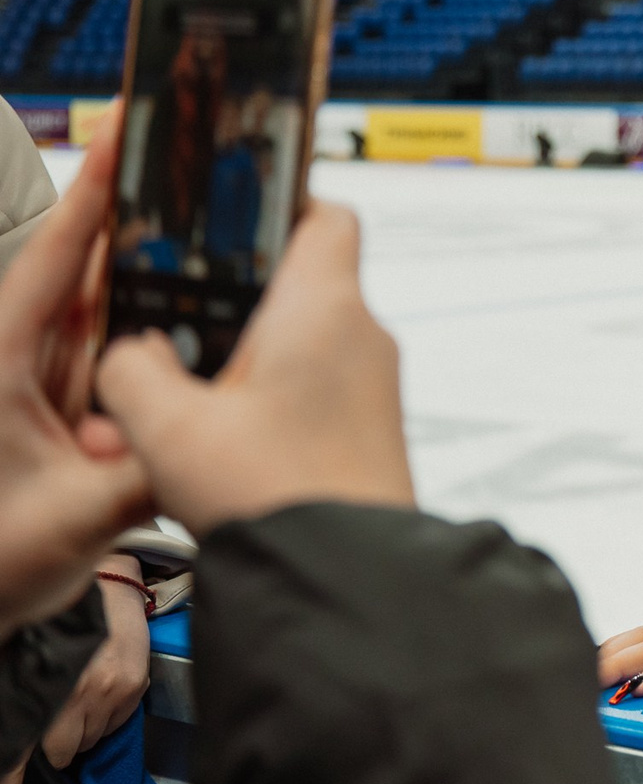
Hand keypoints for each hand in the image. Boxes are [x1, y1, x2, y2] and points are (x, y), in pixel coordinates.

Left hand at [0, 111, 151, 637]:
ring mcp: (40, 396)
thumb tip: (222, 438)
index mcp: (1, 367)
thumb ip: (152, 470)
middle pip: (84, 279)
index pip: (52, 265)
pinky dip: (149, 348)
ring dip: (147, 288)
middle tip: (184, 179)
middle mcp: (18, 369)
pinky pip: (113, 368)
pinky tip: (191, 333)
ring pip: (102, 322)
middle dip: (130, 227)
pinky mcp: (62, 424)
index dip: (87, 201)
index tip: (116, 140)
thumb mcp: (74, 518)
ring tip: (202, 247)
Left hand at [41, 558, 148, 767]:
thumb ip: (34, 698)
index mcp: (44, 688)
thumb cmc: (73, 620)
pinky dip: (110, 715)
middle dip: (58, 741)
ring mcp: (104, 691)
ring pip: (88, 741)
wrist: (112, 585)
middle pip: (61, 752)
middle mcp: (71, 693)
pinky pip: (116, 725)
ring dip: (84, 727)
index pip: (28, 753)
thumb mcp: (40, 662)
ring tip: (86, 695)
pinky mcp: (131, 687)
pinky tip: (108, 688)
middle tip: (62, 715)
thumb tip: (31, 744)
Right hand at [97, 201, 412, 533]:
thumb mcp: (168, 428)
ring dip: (246, 355)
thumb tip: (131, 353)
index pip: (325, 214)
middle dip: (234, 295)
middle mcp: (362, 335)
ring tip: (186, 387)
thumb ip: (132, 371)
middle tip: (176, 316)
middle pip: (299, 280)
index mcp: (326, 306)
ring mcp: (371, 385)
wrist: (346, 579)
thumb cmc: (276, 496)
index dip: (278, 205)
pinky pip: (314, 388)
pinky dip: (267, 396)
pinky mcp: (367, 430)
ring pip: (302, 340)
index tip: (226, 220)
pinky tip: (219, 434)